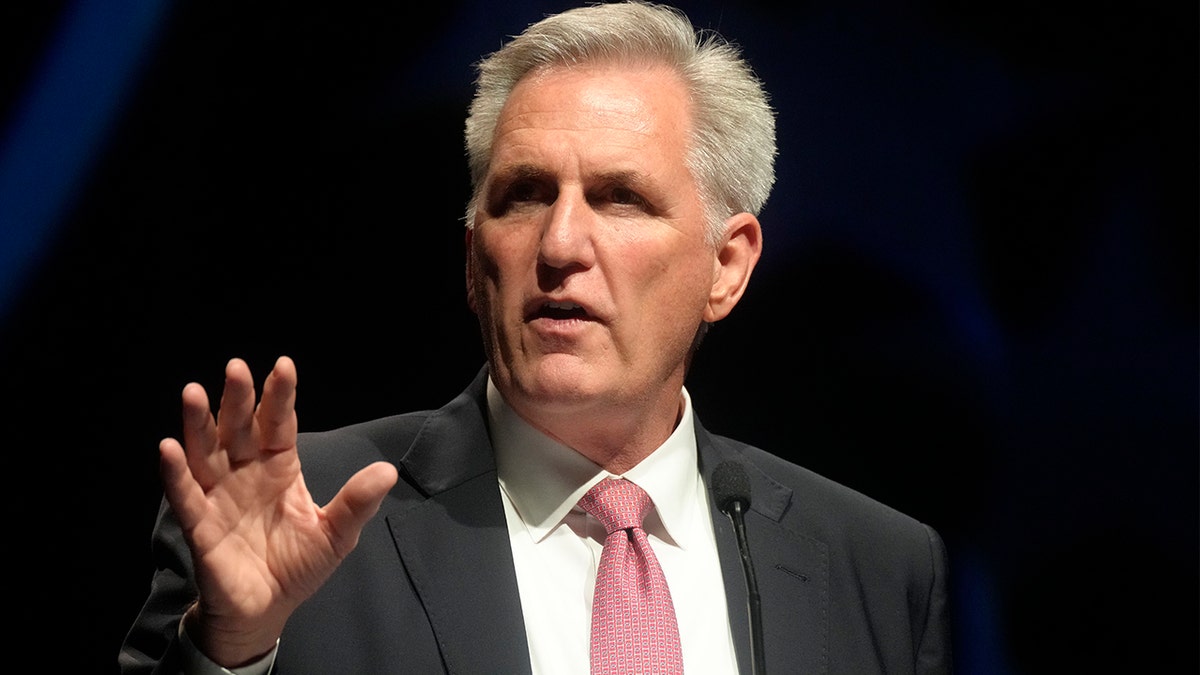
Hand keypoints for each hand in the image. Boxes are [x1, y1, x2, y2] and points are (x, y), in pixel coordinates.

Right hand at [159, 356, 397, 666]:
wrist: (266, 611)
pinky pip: (184, 495)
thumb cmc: (298, 566)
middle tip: (235, 368)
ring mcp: (219, 496)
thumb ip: (357, 502)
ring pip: (205, 451)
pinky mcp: (200, 525)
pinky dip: (176, 473)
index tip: (283, 365)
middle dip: (238, 399)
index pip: (279, 424)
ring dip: (198, 424)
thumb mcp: (336, 534)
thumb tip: (388, 470)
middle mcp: (245, 473)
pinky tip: (168, 448)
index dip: (280, 396)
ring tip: (194, 392)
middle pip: (239, 428)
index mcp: (279, 468)